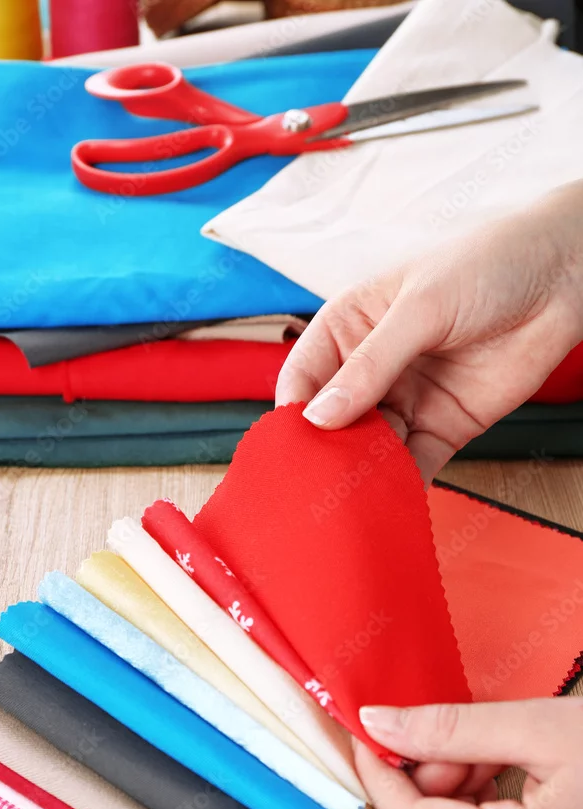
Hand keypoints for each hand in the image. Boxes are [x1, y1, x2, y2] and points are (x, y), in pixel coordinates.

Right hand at [276, 182, 582, 483]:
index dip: (295, 410)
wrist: (563, 278)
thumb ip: (372, 365)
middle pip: (333, 420)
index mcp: (351, 326)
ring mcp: (406, 400)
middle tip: (319, 481)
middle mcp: (372, 367)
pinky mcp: (442, 428)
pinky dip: (401, 486)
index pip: (304, 375)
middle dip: (327, 450)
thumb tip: (321, 416)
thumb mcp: (421, 308)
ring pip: (369, 448)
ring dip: (362, 472)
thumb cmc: (488, 265)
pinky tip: (390, 500)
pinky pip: (413, 464)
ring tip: (353, 497)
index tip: (293, 443)